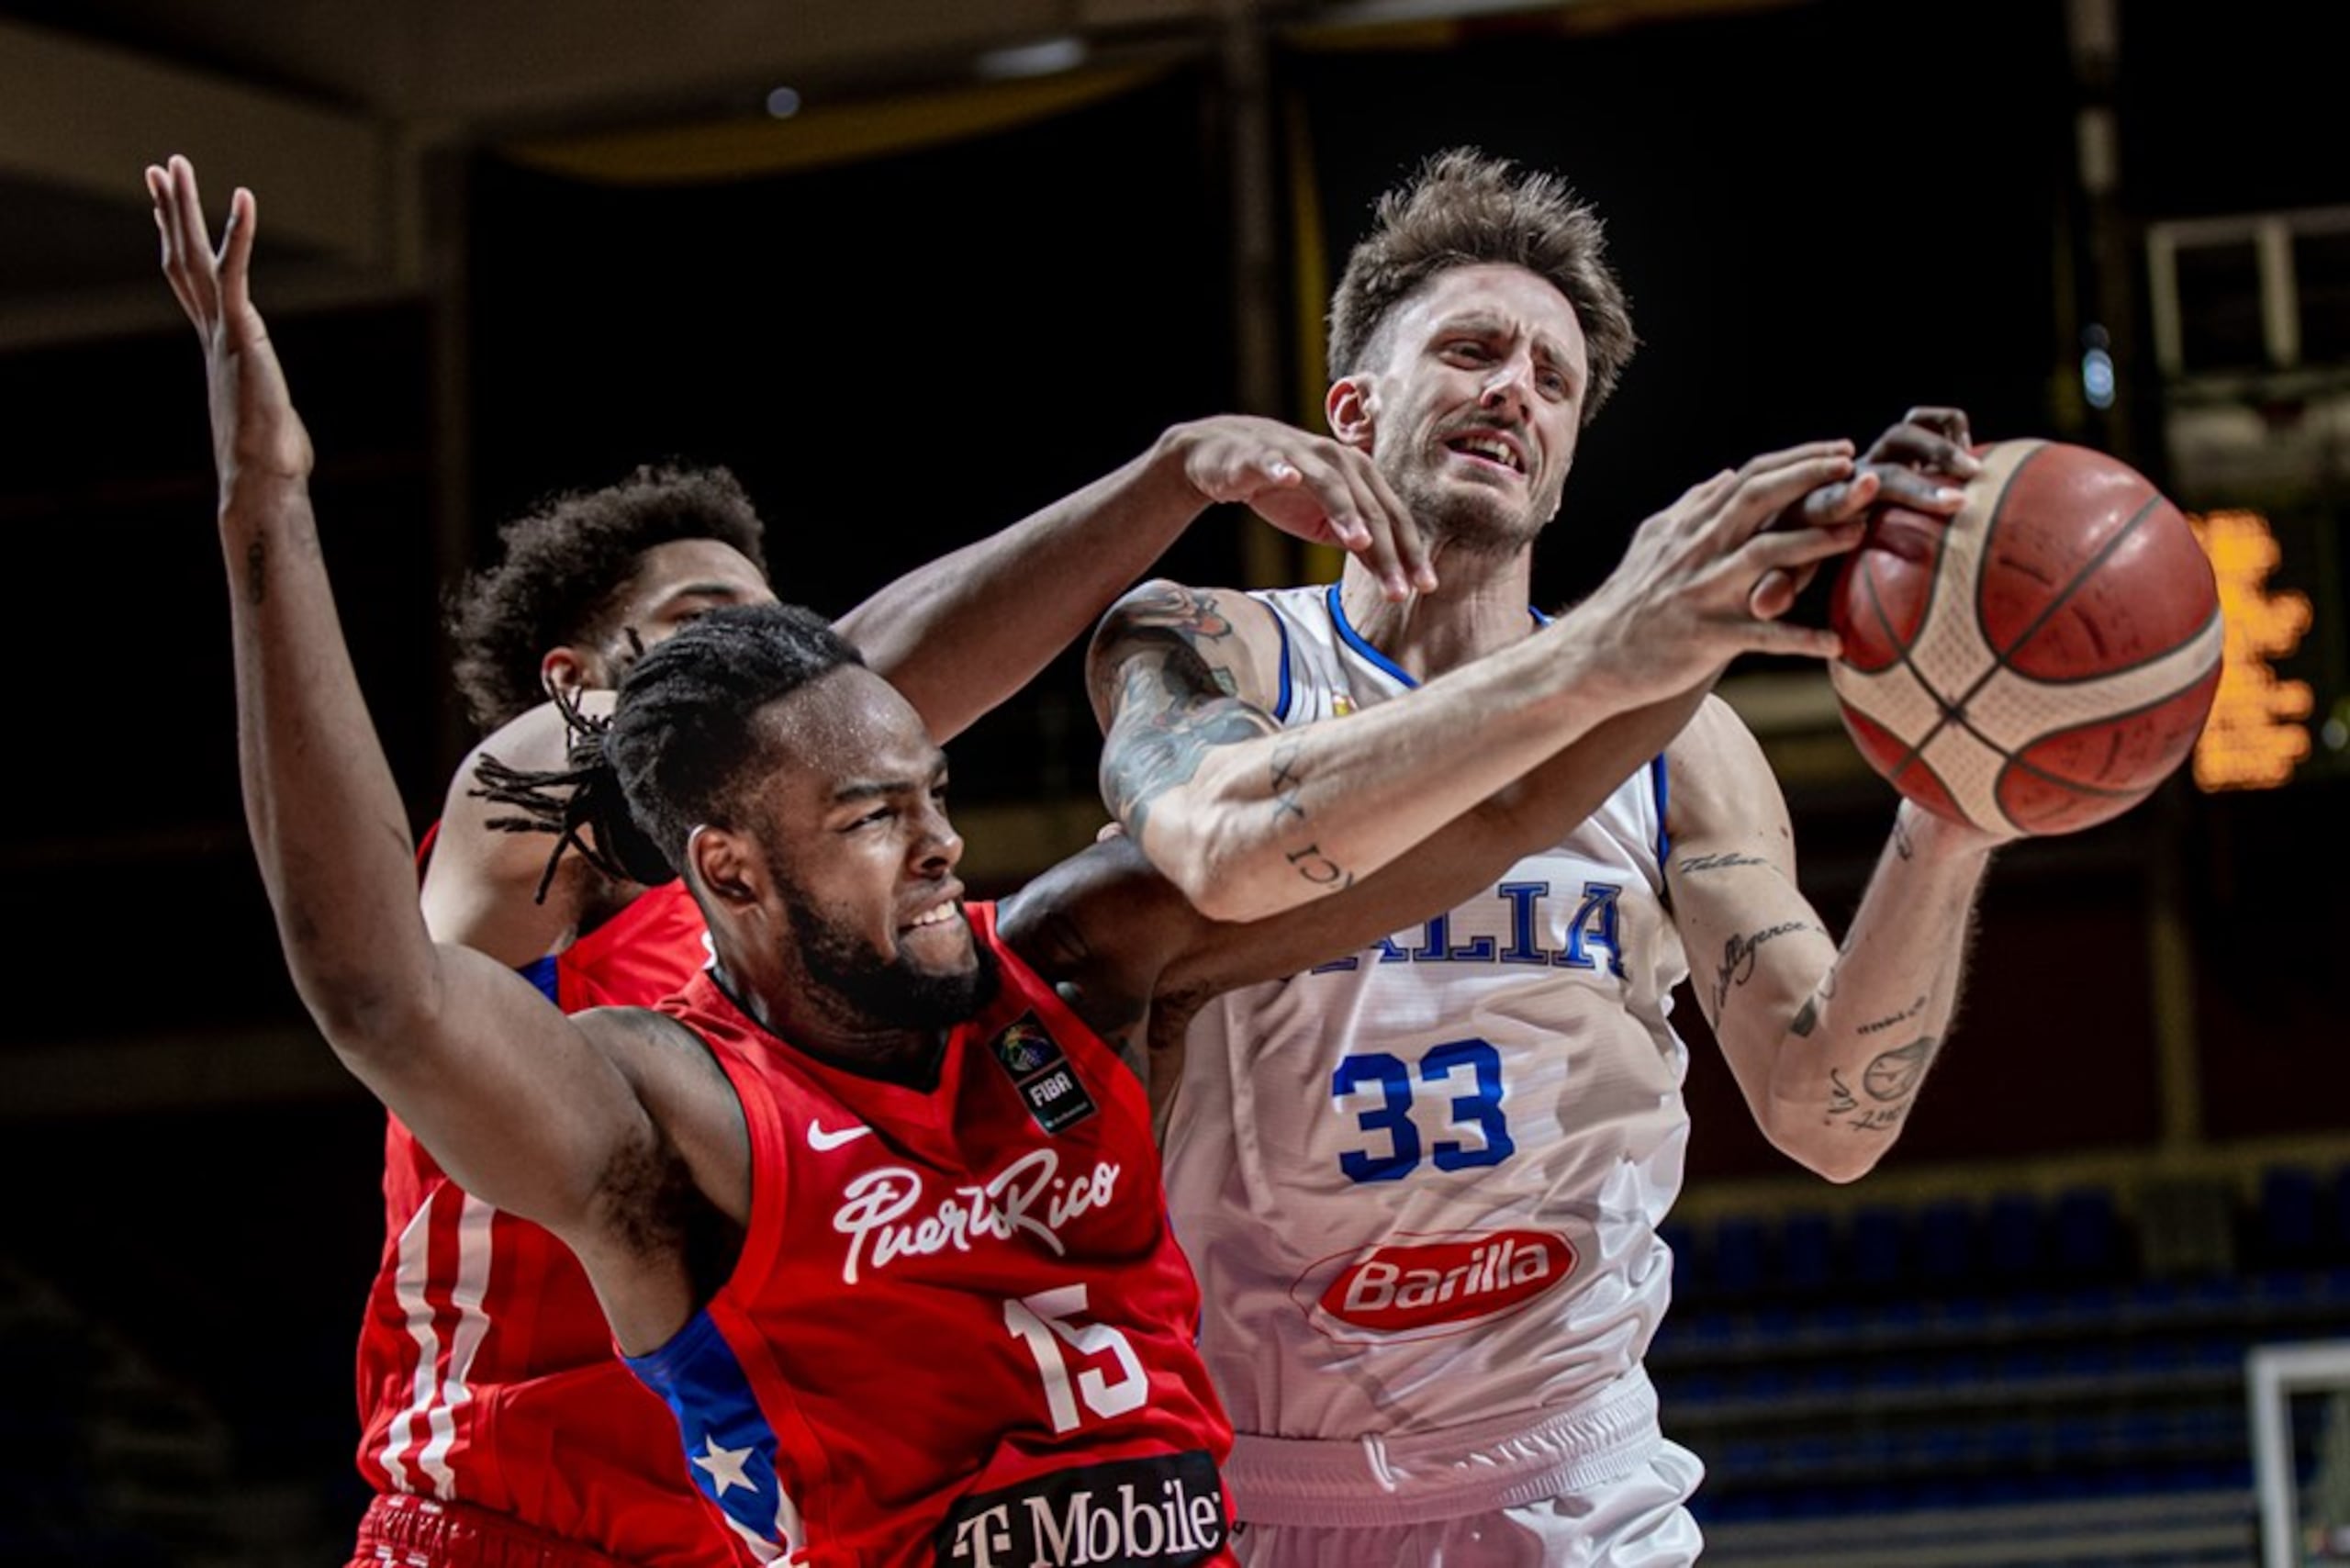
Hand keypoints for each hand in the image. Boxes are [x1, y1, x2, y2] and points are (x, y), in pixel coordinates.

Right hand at [147, 154, 311, 494]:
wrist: (262, 475)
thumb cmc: (273, 460)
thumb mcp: (270, 421)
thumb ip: (270, 413)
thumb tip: (285, 444)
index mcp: (220, 345)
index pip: (192, 285)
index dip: (176, 244)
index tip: (159, 213)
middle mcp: (215, 331)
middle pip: (183, 259)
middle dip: (171, 211)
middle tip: (159, 168)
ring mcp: (224, 329)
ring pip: (196, 255)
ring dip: (184, 207)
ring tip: (175, 162)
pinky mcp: (241, 331)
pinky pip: (237, 272)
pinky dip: (239, 233)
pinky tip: (243, 196)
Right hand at [1164, 415, 1433, 601]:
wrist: (1227, 457)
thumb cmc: (1284, 488)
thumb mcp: (1324, 520)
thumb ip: (1356, 539)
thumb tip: (1391, 572)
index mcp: (1360, 475)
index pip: (1392, 517)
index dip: (1410, 552)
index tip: (1424, 587)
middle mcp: (1338, 459)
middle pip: (1370, 507)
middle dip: (1387, 551)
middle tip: (1397, 590)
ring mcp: (1301, 454)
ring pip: (1331, 485)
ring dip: (1346, 511)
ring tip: (1360, 543)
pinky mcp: (1262, 454)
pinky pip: (1275, 461)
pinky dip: (1283, 468)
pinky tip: (1291, 478)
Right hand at [1567, 440, 1866, 699]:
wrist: (1592, 655)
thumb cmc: (1629, 599)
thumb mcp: (1655, 540)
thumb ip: (1694, 507)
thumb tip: (1726, 476)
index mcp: (1692, 526)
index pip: (1749, 478)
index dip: (1798, 461)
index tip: (1840, 451)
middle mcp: (1699, 550)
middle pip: (1759, 500)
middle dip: (1812, 480)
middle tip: (1859, 473)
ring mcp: (1703, 592)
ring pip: (1765, 557)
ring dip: (1816, 543)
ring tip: (1860, 534)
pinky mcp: (1706, 635)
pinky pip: (1762, 636)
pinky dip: (1800, 639)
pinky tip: (1837, 643)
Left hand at [1757, 407, 1982, 615]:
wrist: (1799, 517)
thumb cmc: (1794, 552)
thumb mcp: (1784, 571)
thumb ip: (1779, 584)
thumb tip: (1761, 605)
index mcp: (1813, 506)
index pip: (1825, 501)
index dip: (1844, 498)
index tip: (1870, 492)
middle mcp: (1847, 476)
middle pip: (1883, 471)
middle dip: (1918, 486)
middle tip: (1958, 504)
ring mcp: (1879, 458)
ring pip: (1906, 434)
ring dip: (1938, 447)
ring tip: (1975, 473)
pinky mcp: (1902, 450)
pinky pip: (1927, 421)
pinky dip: (1948, 424)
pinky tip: (1968, 445)